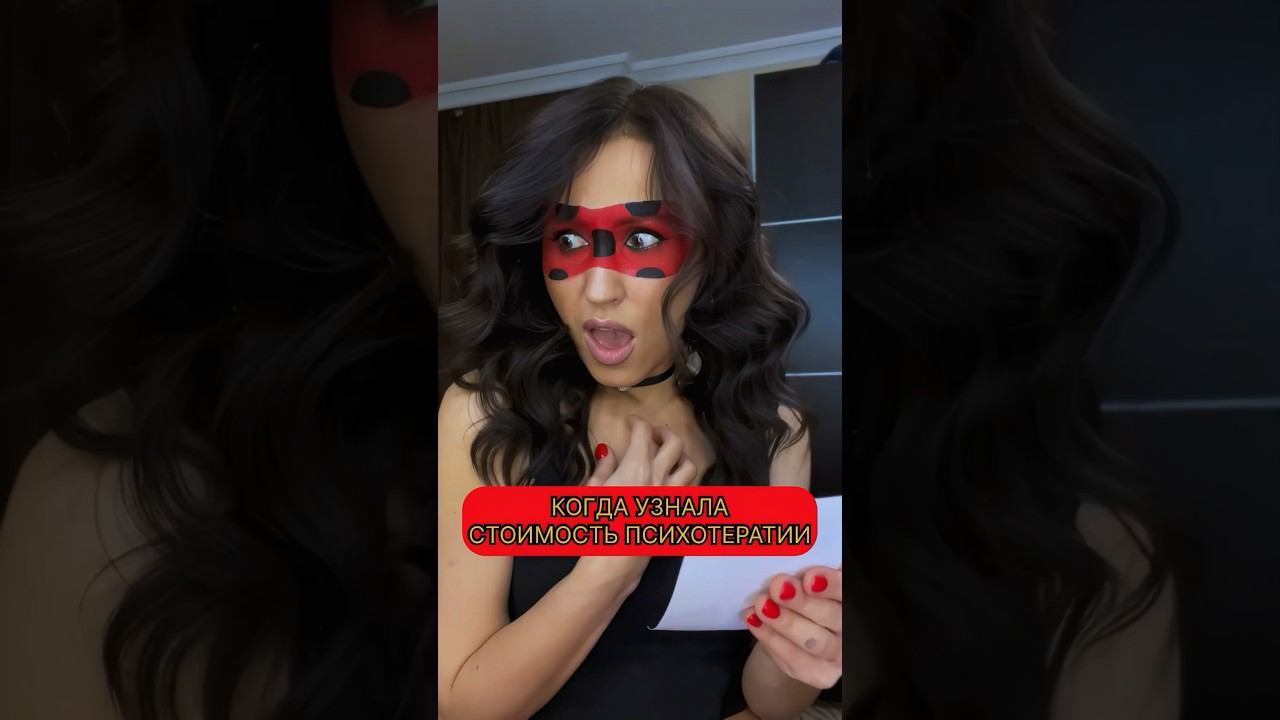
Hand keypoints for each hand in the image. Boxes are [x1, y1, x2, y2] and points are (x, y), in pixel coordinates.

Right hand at [573, 416, 697, 593]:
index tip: (630, 422)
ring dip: (680, 455)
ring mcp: (671, 499)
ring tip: (667, 456)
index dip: (637, 422)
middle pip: (674, 443)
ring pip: (689, 466)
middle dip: (663, 432)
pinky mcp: (675, 516)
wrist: (612, 565)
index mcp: (636, 468)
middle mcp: (659, 479)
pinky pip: (689, 492)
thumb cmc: (595, 527)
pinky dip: (683, 482)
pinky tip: (671, 484)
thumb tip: (609, 452)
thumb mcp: (590, 492)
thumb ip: (603, 469)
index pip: (643, 433)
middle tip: (652, 433)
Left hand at [741, 566, 841, 689]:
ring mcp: (838, 657)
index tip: (809, 577)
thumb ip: (810, 574)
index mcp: (854, 601)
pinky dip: (771, 639)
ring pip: (815, 642)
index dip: (833, 585)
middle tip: (777, 586)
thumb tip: (793, 556)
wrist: (799, 634)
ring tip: (762, 605)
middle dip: (803, 603)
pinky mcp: (820, 675)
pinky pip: (795, 660)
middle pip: (833, 618)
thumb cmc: (808, 597)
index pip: (848, 592)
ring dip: (786, 622)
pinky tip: (754, 620)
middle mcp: (852, 630)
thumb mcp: (812, 583)